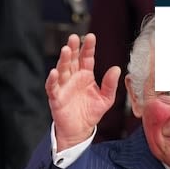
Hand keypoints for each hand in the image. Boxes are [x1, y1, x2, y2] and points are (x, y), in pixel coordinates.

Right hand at [46, 33, 120, 150]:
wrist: (80, 131)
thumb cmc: (91, 114)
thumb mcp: (106, 99)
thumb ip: (110, 84)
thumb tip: (116, 68)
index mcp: (86, 76)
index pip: (86, 58)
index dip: (88, 47)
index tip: (91, 37)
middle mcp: (73, 78)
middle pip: (72, 60)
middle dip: (73, 48)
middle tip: (74, 38)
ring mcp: (64, 87)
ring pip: (62, 70)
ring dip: (63, 60)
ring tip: (65, 50)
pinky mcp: (56, 98)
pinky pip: (53, 87)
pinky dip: (52, 80)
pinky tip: (54, 72)